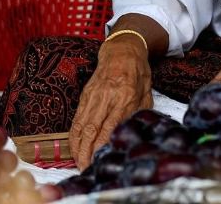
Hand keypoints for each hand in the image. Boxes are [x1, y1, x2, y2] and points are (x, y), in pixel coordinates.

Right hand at [70, 37, 152, 168]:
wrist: (122, 52)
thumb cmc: (138, 73)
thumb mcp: (146, 92)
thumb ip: (139, 112)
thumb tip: (133, 133)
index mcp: (125, 97)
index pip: (110, 127)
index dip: (103, 146)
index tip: (101, 160)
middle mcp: (107, 98)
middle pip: (92, 130)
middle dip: (87, 152)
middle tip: (86, 168)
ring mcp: (93, 96)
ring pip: (81, 126)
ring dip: (78, 147)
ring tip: (79, 163)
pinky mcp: (85, 96)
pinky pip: (77, 119)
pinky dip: (74, 135)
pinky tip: (75, 147)